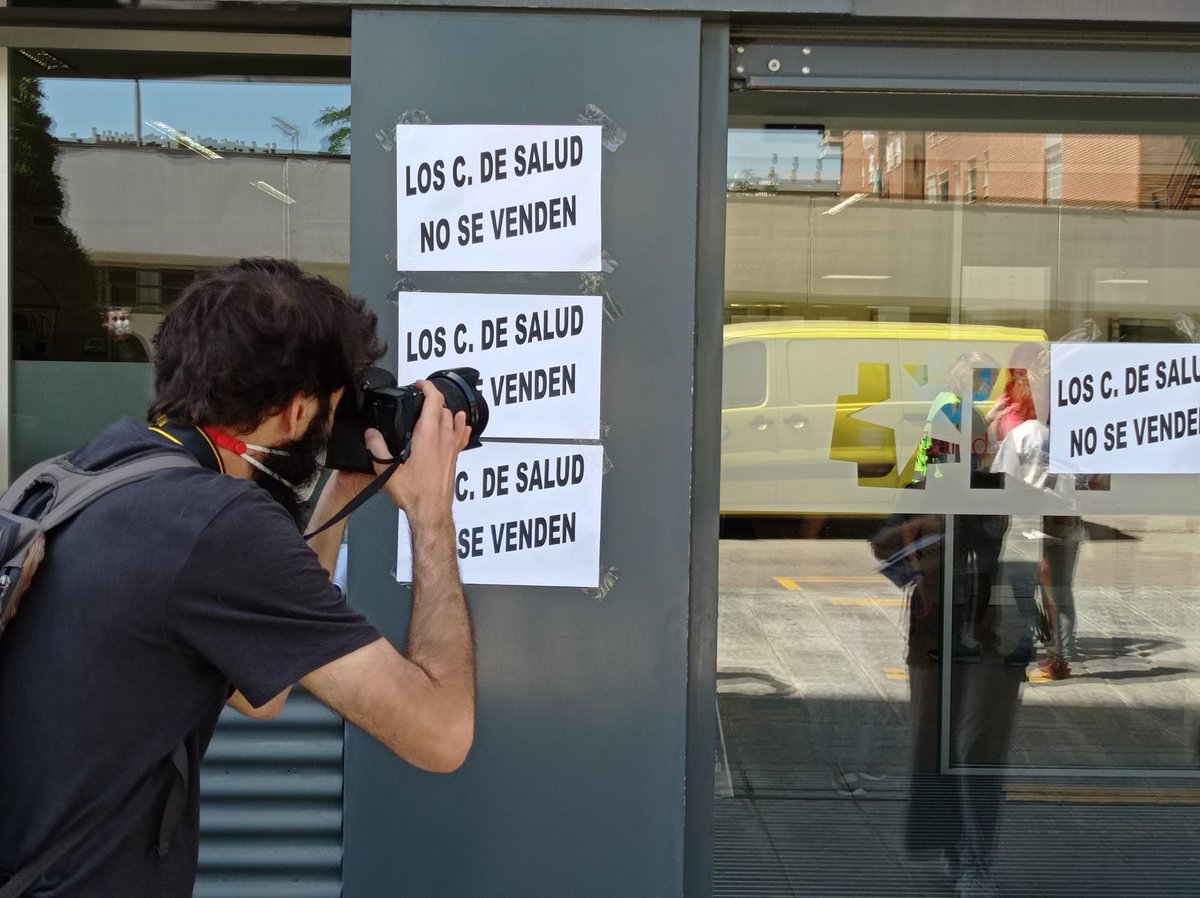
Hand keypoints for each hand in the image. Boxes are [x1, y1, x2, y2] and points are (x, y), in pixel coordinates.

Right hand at [381, 380, 470, 524]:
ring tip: (436, 408)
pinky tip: (461, 424)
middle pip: (443, 408)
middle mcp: (443, 438)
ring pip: (453, 420)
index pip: (434, 400)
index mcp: (427, 435)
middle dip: (432, 400)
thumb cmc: (413, 493)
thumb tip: (371, 434)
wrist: (431, 511)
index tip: (420, 384)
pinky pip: (462, 436)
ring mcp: (451, 448)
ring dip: (445, 411)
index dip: (428, 387)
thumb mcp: (386, 470)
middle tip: (420, 400)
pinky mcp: (454, 458)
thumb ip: (376, 448)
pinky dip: (461, 426)